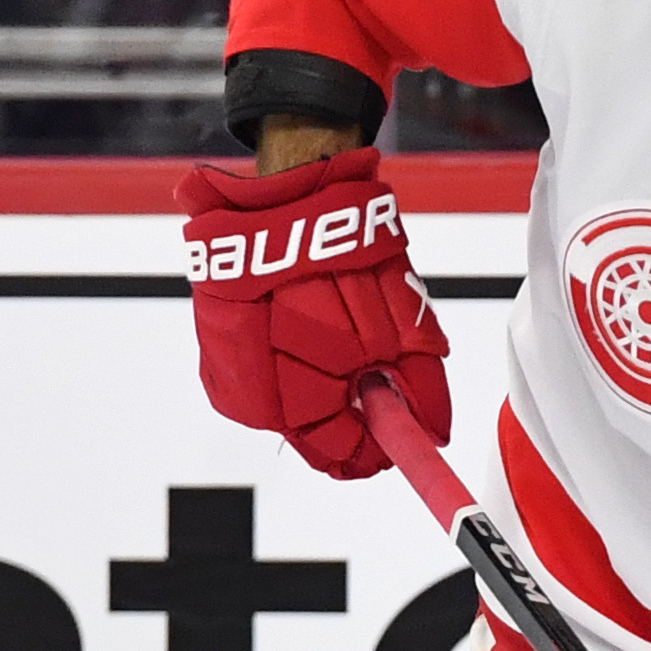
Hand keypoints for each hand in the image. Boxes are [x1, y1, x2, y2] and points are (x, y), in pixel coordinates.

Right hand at [178, 148, 450, 478]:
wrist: (277, 197)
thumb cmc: (340, 254)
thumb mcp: (403, 324)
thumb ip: (419, 389)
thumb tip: (432, 433)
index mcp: (293, 396)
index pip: (340, 452)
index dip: (376, 450)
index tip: (399, 440)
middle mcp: (252, 395)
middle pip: (313, 434)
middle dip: (351, 415)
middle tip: (378, 382)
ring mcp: (230, 371)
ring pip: (290, 405)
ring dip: (321, 386)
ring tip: (340, 338)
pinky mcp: (218, 347)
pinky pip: (264, 375)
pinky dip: (293, 363)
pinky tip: (307, 328)